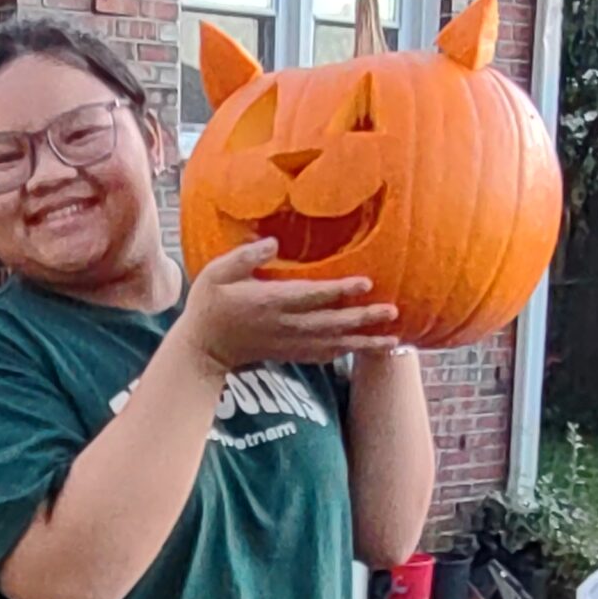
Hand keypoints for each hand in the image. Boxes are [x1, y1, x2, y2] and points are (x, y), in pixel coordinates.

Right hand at [177, 240, 399, 374]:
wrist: (203, 348)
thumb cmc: (209, 304)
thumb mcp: (216, 272)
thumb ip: (245, 256)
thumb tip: (273, 242)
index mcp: (270, 301)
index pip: (312, 295)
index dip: (340, 291)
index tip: (366, 283)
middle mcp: (286, 325)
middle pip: (332, 323)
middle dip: (364, 319)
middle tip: (393, 312)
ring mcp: (290, 343)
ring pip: (335, 344)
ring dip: (365, 342)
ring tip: (394, 340)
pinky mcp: (291, 353)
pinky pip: (325, 356)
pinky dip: (348, 353)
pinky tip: (367, 350)